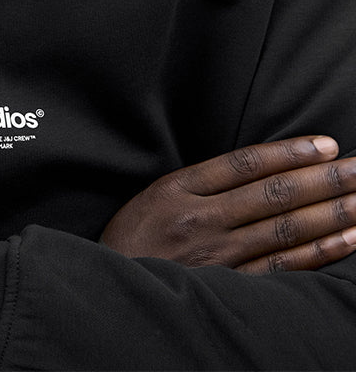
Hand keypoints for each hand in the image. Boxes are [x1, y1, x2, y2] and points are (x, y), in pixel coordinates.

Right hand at [101, 135, 355, 272]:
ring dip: (331, 213)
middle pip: (273, 194)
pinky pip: (282, 268)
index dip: (289, 153)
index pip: (245, 164)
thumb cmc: (133, 241)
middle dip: (324, 179)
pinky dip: (318, 252)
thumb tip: (264, 168)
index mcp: (178, 189)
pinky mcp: (227, 288)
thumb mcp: (155, 197)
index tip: (328, 145)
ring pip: (284, 230)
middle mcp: (200, 221)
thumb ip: (202, 183)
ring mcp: (216, 258)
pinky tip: (345, 239)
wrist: (107, 293)